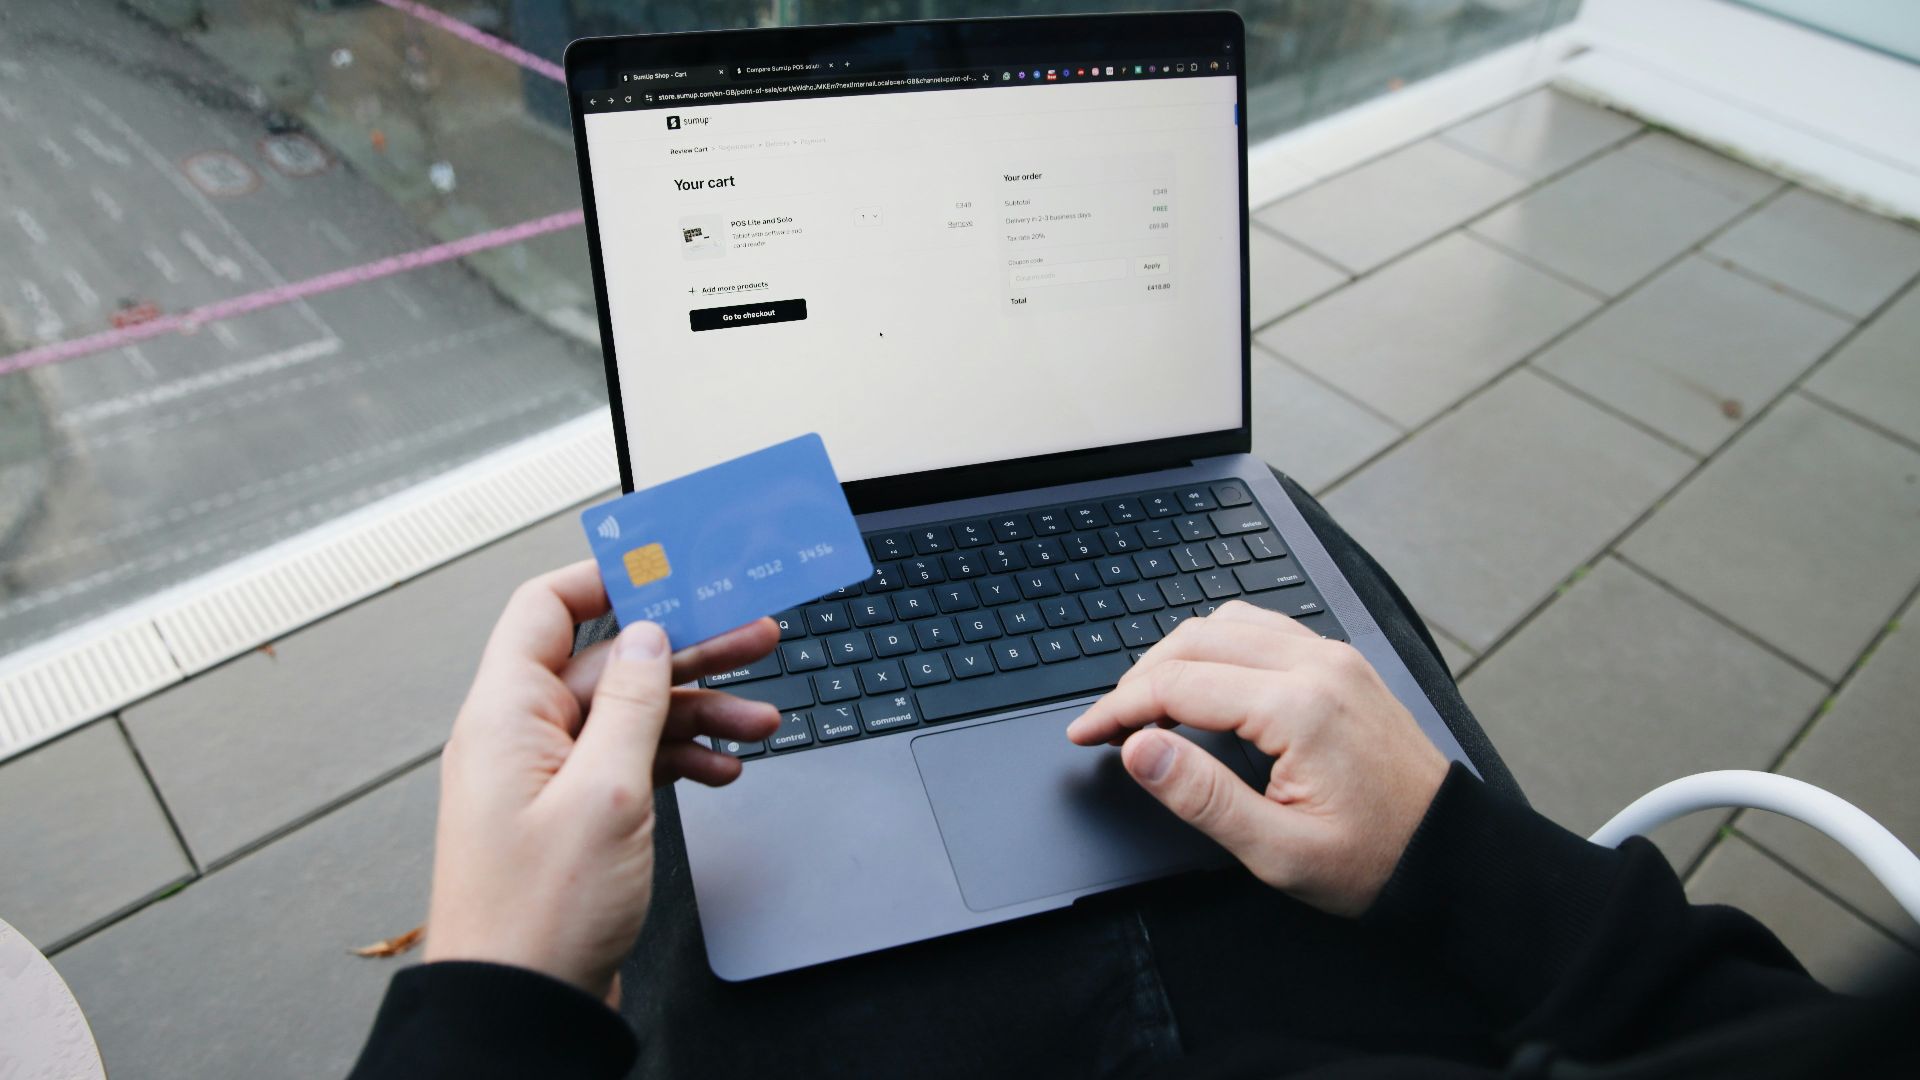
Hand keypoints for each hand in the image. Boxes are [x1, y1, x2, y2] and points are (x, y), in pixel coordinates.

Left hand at [422, 560, 780, 1000]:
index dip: (610, 580)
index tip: (673, 567)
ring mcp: (548, 779)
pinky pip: (632, 763)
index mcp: (505, 715)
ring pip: (632, 715)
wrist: (522, 1009)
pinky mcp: (574, 816)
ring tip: (762, 716)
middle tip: (755, 634)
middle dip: (687, 649)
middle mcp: (521, 738)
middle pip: (611, 663)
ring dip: (698, 711)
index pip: (548, 609)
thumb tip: (648, 636)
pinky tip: (723, 768)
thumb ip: (631, 703)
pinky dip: (680, 759)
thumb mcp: (604, 792)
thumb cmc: (537, 917)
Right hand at [1066, 600, 1446, 916]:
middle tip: (1108, 725)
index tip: (1085, 734)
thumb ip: (1202, 796)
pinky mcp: (1341, 662)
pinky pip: (1262, 627)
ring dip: (1176, 656)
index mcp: (1299, 708)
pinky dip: (1217, 645)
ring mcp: (1332, 656)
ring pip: (1226, 623)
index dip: (1117, 709)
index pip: (1178, 685)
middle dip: (1138, 679)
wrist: (1450, 854)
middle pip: (1194, 641)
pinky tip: (1204, 681)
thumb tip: (1139, 749)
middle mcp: (1316, 665)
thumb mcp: (1278, 851)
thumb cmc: (1374, 860)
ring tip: (1148, 705)